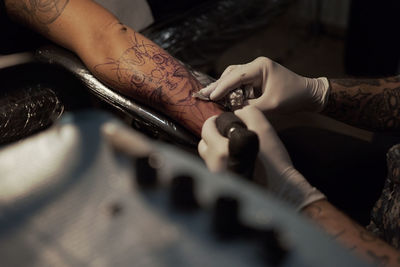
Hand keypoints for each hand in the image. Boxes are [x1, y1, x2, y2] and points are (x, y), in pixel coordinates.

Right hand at [198, 57, 329, 113]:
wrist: (308, 94)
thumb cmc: (292, 98)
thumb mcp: (270, 105)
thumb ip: (250, 108)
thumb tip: (233, 111)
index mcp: (260, 67)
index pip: (235, 76)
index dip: (221, 87)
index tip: (210, 97)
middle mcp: (256, 65)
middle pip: (231, 73)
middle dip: (218, 86)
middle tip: (203, 96)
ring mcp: (256, 70)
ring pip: (233, 76)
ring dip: (223, 87)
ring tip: (210, 97)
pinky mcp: (257, 77)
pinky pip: (240, 81)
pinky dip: (231, 89)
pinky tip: (223, 97)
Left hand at [198, 106, 324, 208]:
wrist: (280, 190)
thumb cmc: (272, 161)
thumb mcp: (264, 130)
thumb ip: (248, 114)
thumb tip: (238, 113)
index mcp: (220, 150)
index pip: (207, 128)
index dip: (215, 120)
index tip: (222, 119)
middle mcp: (213, 165)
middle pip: (203, 143)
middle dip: (212, 134)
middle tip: (224, 130)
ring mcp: (215, 177)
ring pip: (207, 157)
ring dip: (214, 148)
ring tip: (229, 145)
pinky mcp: (220, 186)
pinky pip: (214, 167)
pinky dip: (220, 160)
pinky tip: (234, 159)